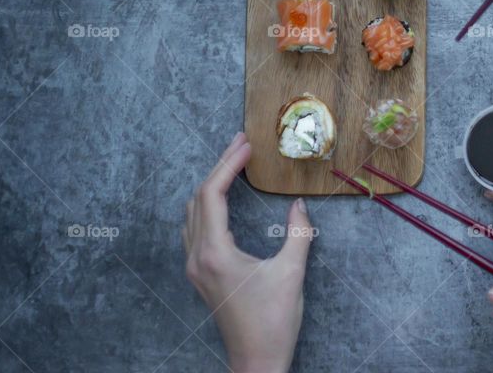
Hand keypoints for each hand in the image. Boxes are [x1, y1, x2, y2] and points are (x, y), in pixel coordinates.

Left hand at [183, 133, 313, 372]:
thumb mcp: (291, 274)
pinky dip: (207, 204)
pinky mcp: (201, 274)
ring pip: (192, 212)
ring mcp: (195, 266)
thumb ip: (298, 235)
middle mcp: (198, 256)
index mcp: (215, 253)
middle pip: (199, 198)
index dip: (228, 165)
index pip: (211, 195)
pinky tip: (222, 199)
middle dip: (219, 166)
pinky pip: (194, 228)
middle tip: (241, 142)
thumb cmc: (274, 321)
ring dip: (210, 184)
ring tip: (233, 163)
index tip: (246, 145)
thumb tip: (299, 205)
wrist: (256, 361)